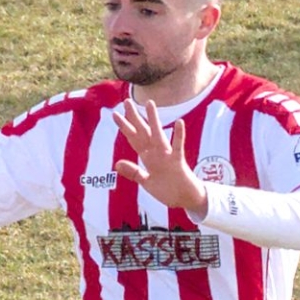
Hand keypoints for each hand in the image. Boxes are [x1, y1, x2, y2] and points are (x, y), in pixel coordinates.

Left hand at [113, 99, 206, 214]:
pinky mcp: (177, 162)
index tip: (115, 114)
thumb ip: (133, 172)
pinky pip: (178, 147)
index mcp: (148, 157)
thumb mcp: (145, 182)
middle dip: (134, 117)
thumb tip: (117, 164)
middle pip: (143, 132)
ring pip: (158, 135)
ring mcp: (167, 156)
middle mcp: (156, 153)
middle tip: (126, 101)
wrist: (184, 198)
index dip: (124, 127)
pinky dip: (179, 136)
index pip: (134, 139)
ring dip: (154, 120)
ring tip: (150, 104)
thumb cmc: (166, 190)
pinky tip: (178, 123)